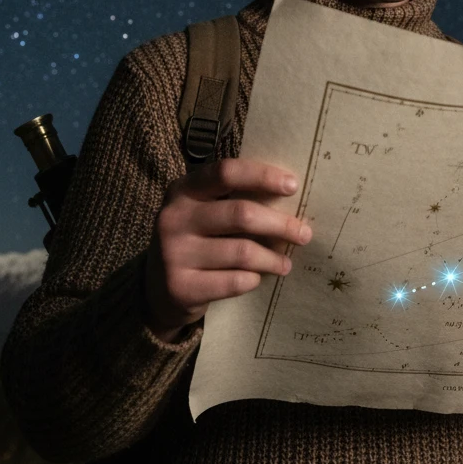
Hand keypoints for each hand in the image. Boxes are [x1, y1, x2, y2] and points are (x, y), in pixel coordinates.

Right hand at [142, 157, 312, 342]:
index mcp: (183, 190)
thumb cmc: (196, 240)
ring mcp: (172, 253)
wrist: (158, 290)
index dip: (262, 176)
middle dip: (281, 224)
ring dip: (272, 258)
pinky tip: (257, 278)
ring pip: (242, 252)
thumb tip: (291, 196)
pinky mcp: (180, 287)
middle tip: (304, 234)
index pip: (226, 172)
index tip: (293, 185)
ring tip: (286, 263)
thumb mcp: (204, 211)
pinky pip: (234, 281)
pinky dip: (253, 279)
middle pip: (242, 214)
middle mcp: (173, 217)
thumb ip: (235, 199)